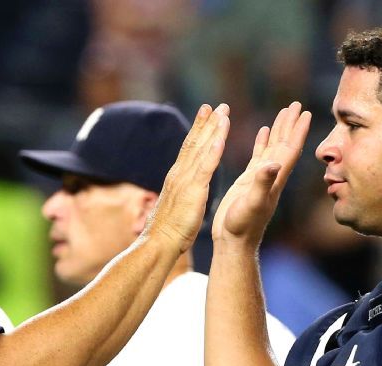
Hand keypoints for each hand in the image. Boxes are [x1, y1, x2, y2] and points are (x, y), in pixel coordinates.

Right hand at [143, 103, 231, 252]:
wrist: (158, 244)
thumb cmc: (167, 231)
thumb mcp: (174, 207)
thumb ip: (179, 194)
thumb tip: (181, 191)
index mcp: (177, 178)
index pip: (188, 149)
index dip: (198, 131)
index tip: (206, 115)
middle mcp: (179, 174)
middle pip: (194, 143)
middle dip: (206, 123)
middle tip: (217, 105)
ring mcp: (186, 181)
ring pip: (201, 149)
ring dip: (213, 129)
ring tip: (223, 112)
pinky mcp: (194, 191)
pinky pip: (206, 167)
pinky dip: (213, 151)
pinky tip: (221, 137)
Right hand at [211, 101, 311, 250]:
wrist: (234, 241)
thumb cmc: (242, 226)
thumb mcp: (252, 202)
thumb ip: (262, 183)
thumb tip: (273, 164)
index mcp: (275, 178)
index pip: (290, 150)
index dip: (298, 132)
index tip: (305, 113)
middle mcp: (271, 175)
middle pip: (284, 144)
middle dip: (290, 124)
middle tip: (296, 104)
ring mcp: (261, 177)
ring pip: (273, 147)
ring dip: (279, 129)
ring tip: (284, 111)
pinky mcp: (249, 180)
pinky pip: (258, 155)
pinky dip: (262, 141)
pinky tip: (264, 131)